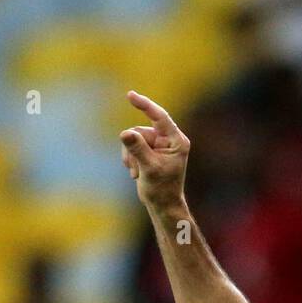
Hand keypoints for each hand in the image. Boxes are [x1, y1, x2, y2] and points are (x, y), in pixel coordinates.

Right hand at [119, 90, 189, 211]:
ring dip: (131, 156)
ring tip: (137, 173)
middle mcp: (169, 140)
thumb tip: (125, 133)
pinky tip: (135, 174)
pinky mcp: (149, 151)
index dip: (145, 105)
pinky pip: (131, 145)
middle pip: (141, 130)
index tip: (130, 96)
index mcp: (176, 141)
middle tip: (138, 168)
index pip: (160, 117)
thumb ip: (137, 149)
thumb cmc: (161, 190)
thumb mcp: (149, 168)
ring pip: (134, 138)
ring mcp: (159, 145)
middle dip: (134, 148)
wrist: (162, 206)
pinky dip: (130, 159)